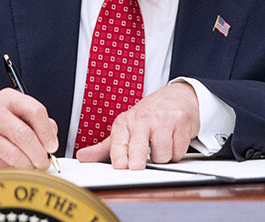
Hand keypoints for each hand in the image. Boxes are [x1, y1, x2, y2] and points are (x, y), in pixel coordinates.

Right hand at [0, 88, 57, 171]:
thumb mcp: (18, 116)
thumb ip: (37, 124)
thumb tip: (52, 138)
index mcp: (11, 97)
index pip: (36, 111)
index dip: (47, 132)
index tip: (52, 146)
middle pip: (25, 132)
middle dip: (39, 151)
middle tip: (44, 160)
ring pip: (15, 147)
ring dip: (29, 161)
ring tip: (34, 165)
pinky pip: (5, 157)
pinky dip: (18, 165)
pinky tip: (21, 166)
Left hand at [75, 82, 198, 169]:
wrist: (177, 97)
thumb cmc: (149, 116)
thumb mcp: (125, 129)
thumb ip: (104, 147)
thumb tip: (82, 157)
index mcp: (125, 122)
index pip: (119, 142)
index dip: (119, 156)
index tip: (120, 166)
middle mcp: (142, 119)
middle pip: (139, 147)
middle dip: (137, 159)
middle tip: (136, 167)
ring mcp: (163, 120)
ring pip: (162, 155)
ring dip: (162, 157)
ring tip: (160, 145)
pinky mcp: (181, 123)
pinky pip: (178, 151)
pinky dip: (176, 151)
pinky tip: (173, 140)